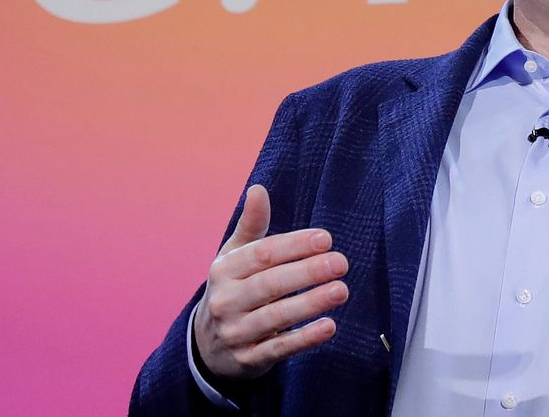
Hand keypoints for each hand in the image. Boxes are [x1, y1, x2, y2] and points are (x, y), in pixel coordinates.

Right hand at [193, 184, 349, 379]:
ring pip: (276, 316)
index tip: (326, 239)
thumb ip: (252, 226)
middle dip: (307, 272)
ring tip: (341, 290)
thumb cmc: (232, 290)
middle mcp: (226, 301)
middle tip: (341, 263)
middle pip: (270, 284)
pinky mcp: (249, 359)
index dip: (294, 245)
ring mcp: (236, 332)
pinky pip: (279, 348)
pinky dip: (305, 338)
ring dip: (310, 303)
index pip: (262, 255)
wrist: (207, 346)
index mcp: (224, 270)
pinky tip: (329, 327)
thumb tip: (258, 189)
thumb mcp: (235, 257)